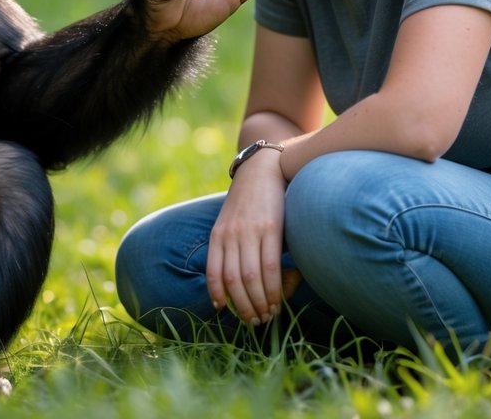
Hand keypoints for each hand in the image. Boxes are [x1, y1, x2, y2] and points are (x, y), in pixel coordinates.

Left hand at [206, 148, 288, 323]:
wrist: (263, 170)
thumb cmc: (248, 202)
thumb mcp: (229, 222)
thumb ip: (229, 246)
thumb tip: (236, 282)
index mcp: (217, 235)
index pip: (213, 273)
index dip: (219, 296)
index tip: (225, 311)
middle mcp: (230, 235)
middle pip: (233, 281)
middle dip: (244, 307)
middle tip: (255, 322)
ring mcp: (249, 232)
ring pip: (251, 278)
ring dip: (260, 302)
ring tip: (269, 315)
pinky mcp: (270, 229)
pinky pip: (270, 267)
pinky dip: (273, 288)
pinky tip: (277, 299)